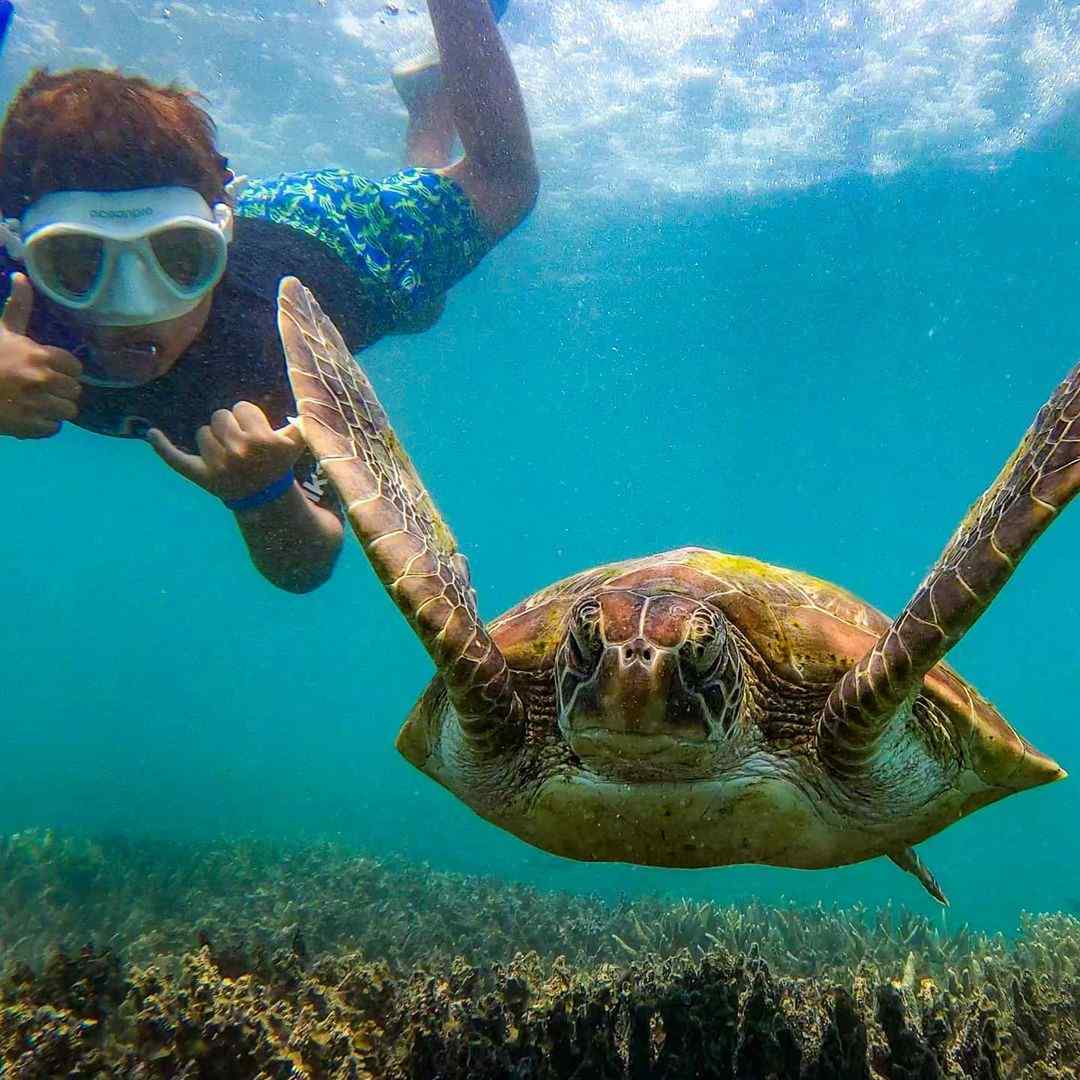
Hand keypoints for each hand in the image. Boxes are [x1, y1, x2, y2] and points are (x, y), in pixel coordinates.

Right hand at [0, 272, 81, 438]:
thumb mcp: (2, 330)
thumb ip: (18, 306)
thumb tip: (21, 276)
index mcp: (40, 356)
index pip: (75, 367)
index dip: (64, 370)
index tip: (50, 371)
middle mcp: (43, 380)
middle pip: (74, 390)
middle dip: (60, 390)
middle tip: (40, 388)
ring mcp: (37, 405)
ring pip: (68, 411)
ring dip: (54, 409)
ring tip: (35, 403)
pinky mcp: (30, 427)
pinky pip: (53, 429)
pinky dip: (42, 425)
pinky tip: (27, 416)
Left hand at [148, 401, 306, 502]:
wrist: (266, 499)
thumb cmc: (280, 464)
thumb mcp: (298, 443)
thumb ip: (303, 421)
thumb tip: (310, 399)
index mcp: (262, 440)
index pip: (242, 407)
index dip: (249, 418)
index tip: (258, 433)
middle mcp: (239, 452)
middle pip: (220, 416)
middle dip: (230, 426)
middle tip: (242, 445)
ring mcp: (218, 465)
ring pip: (203, 432)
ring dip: (214, 439)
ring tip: (228, 454)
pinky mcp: (200, 476)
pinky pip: (175, 458)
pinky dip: (162, 446)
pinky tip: (150, 433)